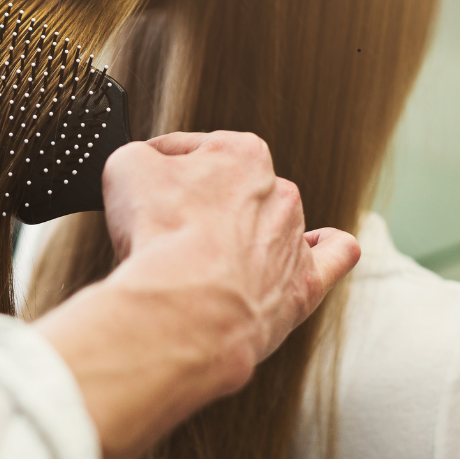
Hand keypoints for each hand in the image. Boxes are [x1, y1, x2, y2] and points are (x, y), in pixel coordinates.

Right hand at [102, 131, 358, 382]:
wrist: (187, 308)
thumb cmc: (161, 234)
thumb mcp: (126, 167)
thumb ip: (140, 155)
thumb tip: (145, 165)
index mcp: (242, 153)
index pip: (192, 150)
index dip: (158, 169)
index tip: (142, 190)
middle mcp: (278, 192)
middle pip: (231, 190)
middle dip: (200, 207)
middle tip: (165, 233)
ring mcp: (294, 240)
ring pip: (272, 224)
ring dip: (242, 236)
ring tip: (204, 264)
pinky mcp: (303, 287)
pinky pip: (333, 257)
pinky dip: (325, 251)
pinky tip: (313, 250)